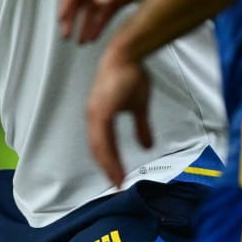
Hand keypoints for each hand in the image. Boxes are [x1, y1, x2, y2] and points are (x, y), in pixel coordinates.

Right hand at [58, 0, 188, 41]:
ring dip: (86, 24)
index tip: (62, 20)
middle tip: (67, 35)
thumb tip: (98, 1)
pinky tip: (96, 35)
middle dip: (72, 17)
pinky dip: (99, 23)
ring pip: (92, 8)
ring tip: (81, 41)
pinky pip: (106, 12)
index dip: (67, 4)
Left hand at [87, 46, 152, 187]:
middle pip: (97, 150)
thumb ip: (141, 127)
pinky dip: (109, 155)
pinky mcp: (101, 111)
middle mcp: (93, 116)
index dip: (109, 162)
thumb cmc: (131, 75)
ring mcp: (95, 114)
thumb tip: (147, 145)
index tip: (118, 178)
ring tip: (118, 181)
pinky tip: (116, 165)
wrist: (128, 55)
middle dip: (108, 169)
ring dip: (108, 166)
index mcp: (99, 116)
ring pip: (99, 148)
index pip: (102, 145)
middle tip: (118, 186)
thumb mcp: (139, 106)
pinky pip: (103, 139)